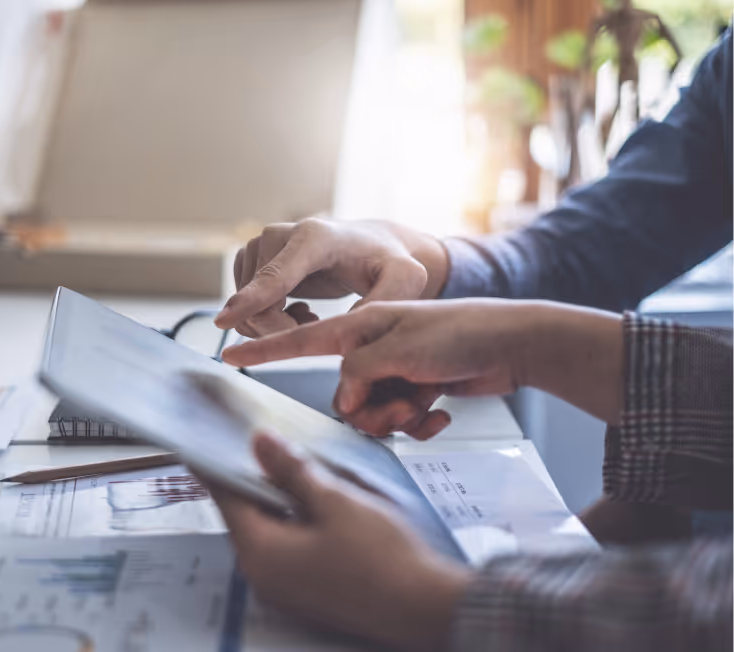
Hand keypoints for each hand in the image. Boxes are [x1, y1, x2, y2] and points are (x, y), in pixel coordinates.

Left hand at [210, 433, 466, 651]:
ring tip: (304, 470)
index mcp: (261, 554)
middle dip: (259, 478)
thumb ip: (293, 470)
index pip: (226, 498)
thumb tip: (262, 444)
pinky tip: (323, 503)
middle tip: (269, 445)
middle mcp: (265, 577)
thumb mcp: (335, 501)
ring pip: (273, 528)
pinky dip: (298, 520)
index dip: (217, 464)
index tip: (208, 441)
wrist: (424, 608)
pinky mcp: (309, 591)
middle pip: (249, 514)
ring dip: (283, 498)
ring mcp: (287, 588)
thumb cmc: (382, 558)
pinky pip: (291, 546)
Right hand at [214, 218, 448, 337]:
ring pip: (246, 306)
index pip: (276, 272)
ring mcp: (261, 244)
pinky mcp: (252, 257)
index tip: (225, 321)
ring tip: (313, 315)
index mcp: (316, 237)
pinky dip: (267, 318)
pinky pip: (244, 304)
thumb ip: (383, 301)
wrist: (372, 246)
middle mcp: (281, 234)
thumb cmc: (390, 262)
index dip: (252, 299)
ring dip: (276, 325)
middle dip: (280, 330)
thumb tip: (343, 332)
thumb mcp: (406, 280)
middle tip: (315, 329)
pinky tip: (299, 311)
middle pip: (259, 301)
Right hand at [223, 300, 623, 436]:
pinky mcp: (414, 385)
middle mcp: (372, 346)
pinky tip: (440, 409)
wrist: (516, 342)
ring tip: (428, 403)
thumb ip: (359, 372)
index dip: (264, 349)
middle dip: (372, 409)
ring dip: (398, 416)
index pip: (301, 339)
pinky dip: (417, 418)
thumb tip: (344, 398)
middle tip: (405, 402)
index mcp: (361, 325)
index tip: (227, 353)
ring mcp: (394, 367)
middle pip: (345, 394)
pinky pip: (397, 416)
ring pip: (371, 412)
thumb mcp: (400, 347)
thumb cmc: (462, 331)